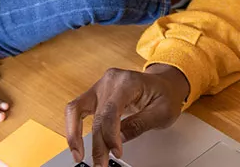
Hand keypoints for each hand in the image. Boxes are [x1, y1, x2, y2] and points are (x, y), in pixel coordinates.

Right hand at [65, 65, 189, 165]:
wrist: (164, 84)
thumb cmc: (166, 94)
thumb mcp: (162, 112)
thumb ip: (139, 124)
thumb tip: (119, 139)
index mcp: (128, 82)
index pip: (112, 110)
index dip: (111, 135)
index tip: (116, 152)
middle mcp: (110, 81)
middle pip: (97, 115)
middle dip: (98, 144)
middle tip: (101, 163)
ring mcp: (100, 86)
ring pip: (76, 109)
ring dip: (74, 135)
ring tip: (78, 155)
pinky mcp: (95, 95)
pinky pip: (77, 110)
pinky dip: (74, 127)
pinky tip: (76, 143)